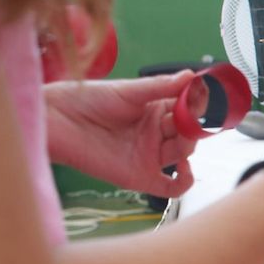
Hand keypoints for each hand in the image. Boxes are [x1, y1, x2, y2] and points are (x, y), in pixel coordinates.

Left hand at [43, 70, 207, 196]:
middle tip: (193, 116)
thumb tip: (191, 76)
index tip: (207, 99)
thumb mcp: (128, 89)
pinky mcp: (140, 176)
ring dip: (189, 144)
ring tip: (182, 133)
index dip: (199, 106)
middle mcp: (155, 134)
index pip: (188, 110)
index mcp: (156, 110)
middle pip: (189, 133)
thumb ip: (161, 86)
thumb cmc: (85, 100)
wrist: (56, 120)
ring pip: (184, 154)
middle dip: (194, 125)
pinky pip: (171, 186)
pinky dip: (185, 181)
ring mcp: (149, 155)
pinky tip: (184, 168)